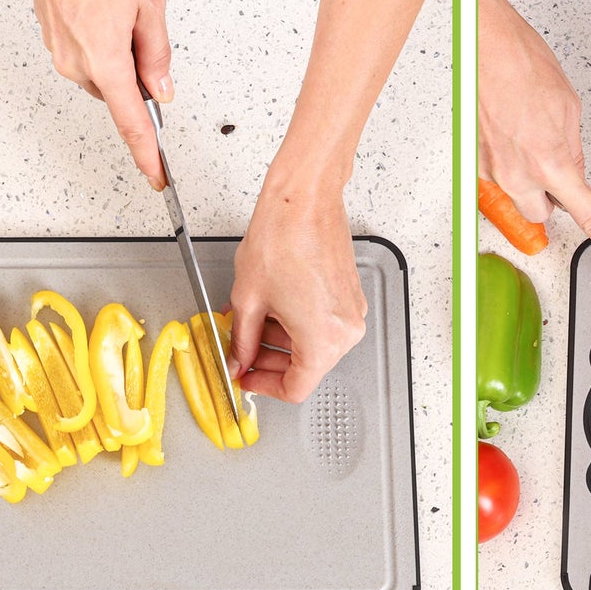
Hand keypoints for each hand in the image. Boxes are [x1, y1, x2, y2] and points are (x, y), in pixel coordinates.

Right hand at [18, 0, 173, 188]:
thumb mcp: (151, 2)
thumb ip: (158, 55)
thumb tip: (160, 89)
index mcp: (104, 58)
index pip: (131, 122)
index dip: (148, 154)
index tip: (157, 175)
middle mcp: (75, 60)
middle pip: (120, 92)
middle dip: (141, 75)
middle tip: (149, 28)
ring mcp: (58, 46)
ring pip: (104, 71)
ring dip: (122, 51)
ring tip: (125, 2)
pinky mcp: (51, 30)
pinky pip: (88, 51)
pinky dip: (105, 38)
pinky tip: (108, 1)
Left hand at [228, 176, 366, 402]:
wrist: (304, 201)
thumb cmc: (282, 238)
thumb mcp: (248, 300)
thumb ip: (242, 342)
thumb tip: (239, 361)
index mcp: (323, 340)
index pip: (295, 388)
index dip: (263, 386)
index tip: (246, 377)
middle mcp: (345, 330)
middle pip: (307, 367)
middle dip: (270, 360)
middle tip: (242, 351)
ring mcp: (352, 312)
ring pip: (313, 344)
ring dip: (280, 340)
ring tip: (252, 320)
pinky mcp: (350, 295)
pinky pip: (322, 323)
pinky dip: (295, 322)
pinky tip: (271, 306)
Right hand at [478, 0, 590, 288]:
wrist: (486, 46)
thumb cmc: (523, 65)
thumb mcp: (569, 108)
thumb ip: (573, 150)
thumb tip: (573, 172)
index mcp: (553, 163)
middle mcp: (521, 175)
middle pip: (545, 213)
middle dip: (554, 194)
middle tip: (554, 157)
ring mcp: (495, 171)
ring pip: (521, 199)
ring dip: (531, 181)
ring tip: (530, 137)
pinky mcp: (476, 162)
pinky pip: (501, 178)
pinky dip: (510, 162)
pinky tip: (513, 131)